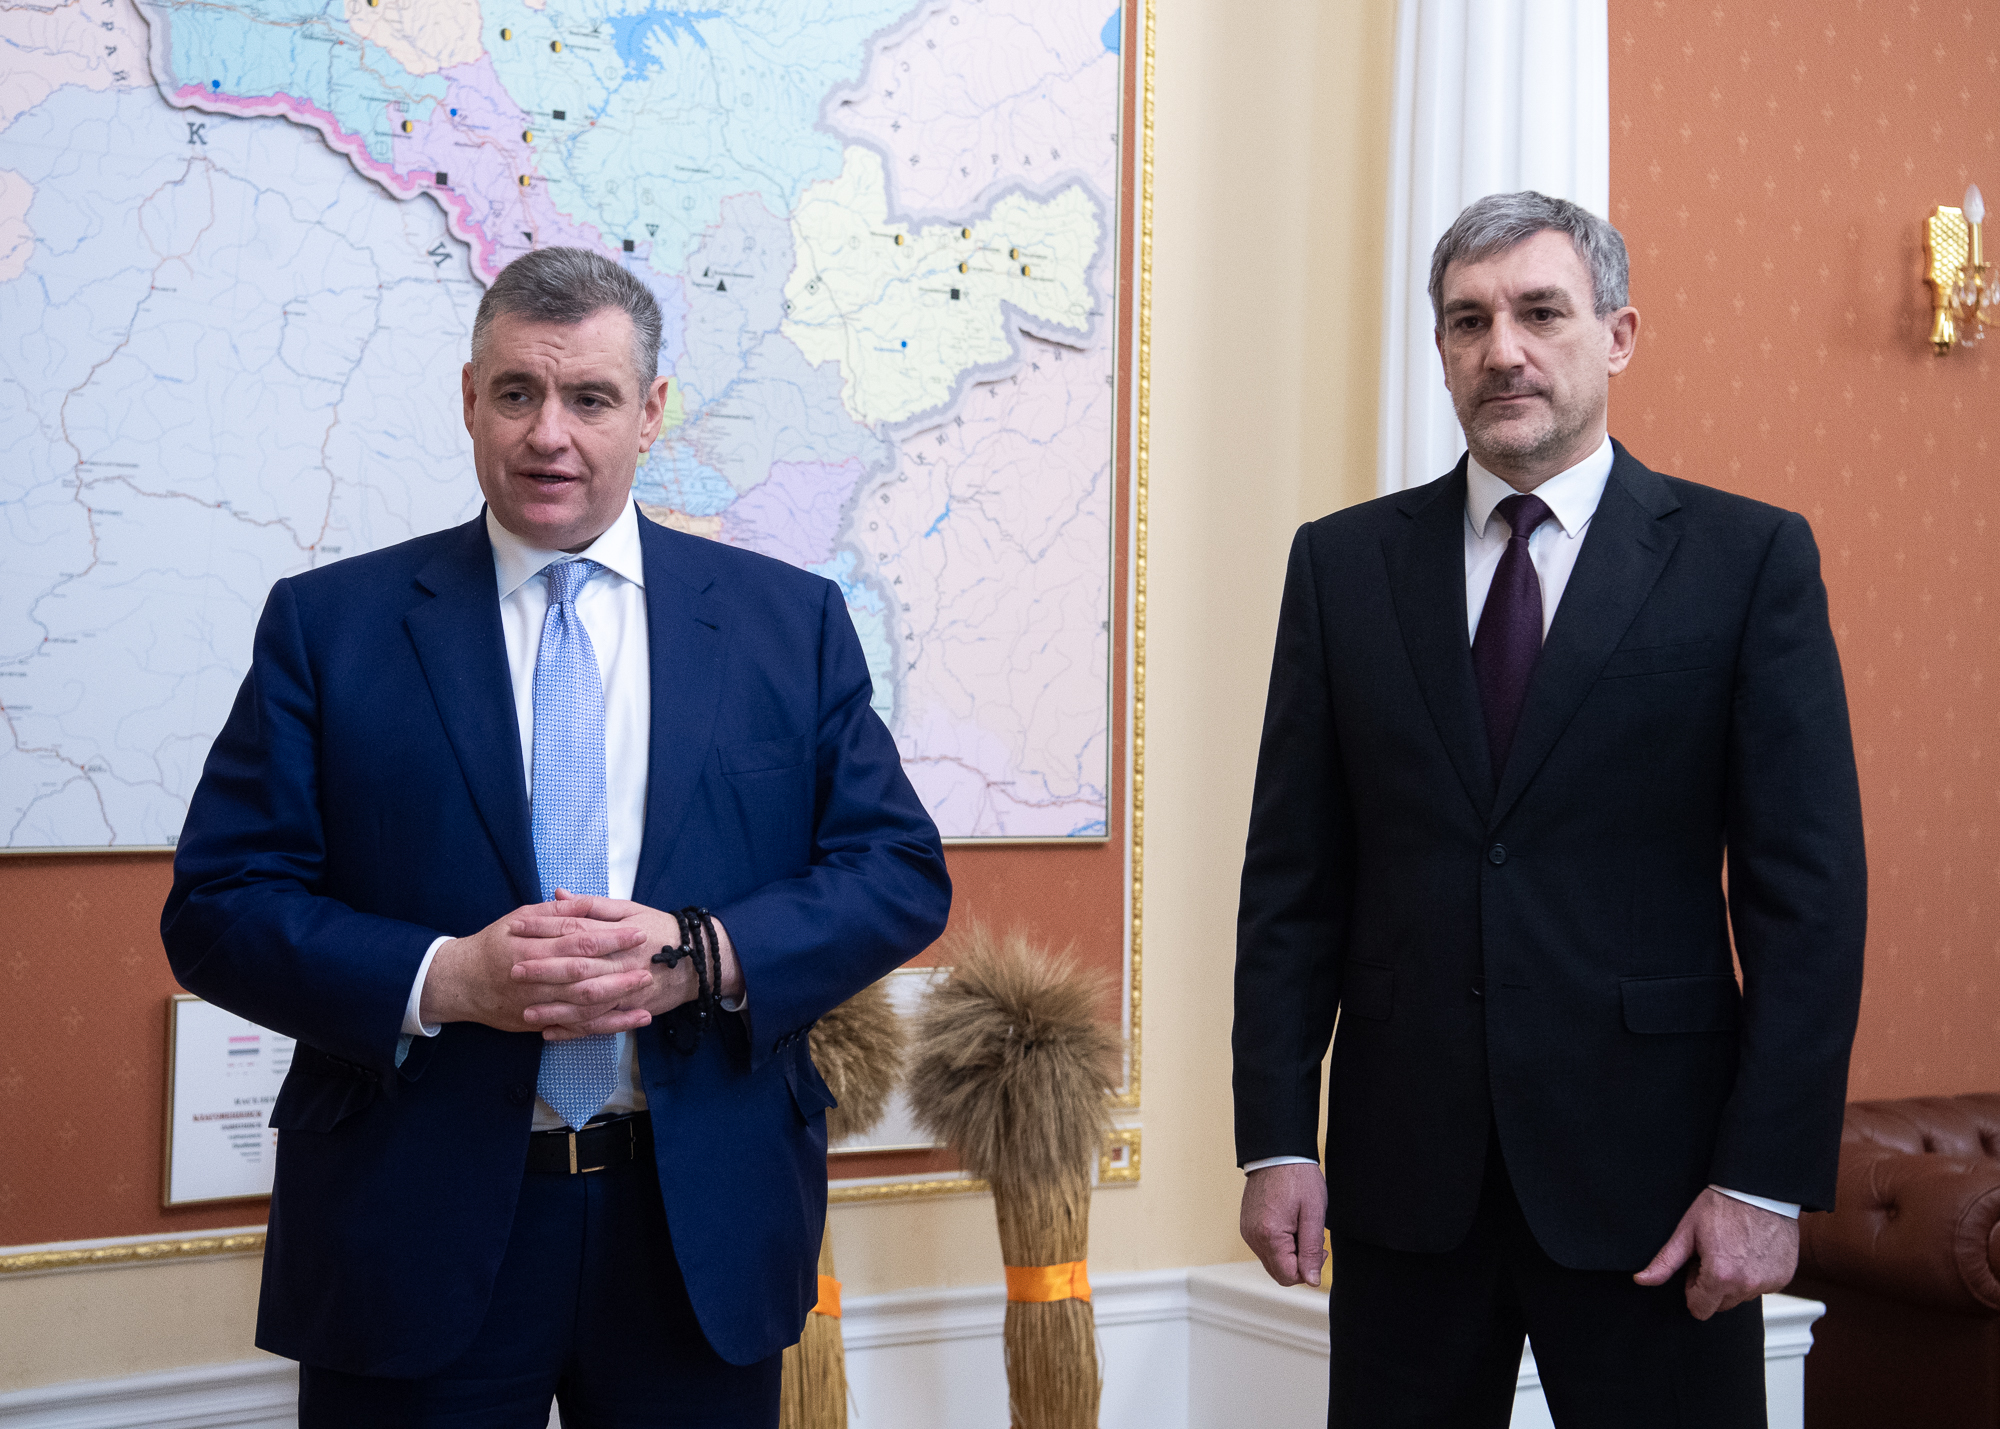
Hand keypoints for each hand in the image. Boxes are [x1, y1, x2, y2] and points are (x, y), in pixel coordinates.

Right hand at [419, 899, 651, 1033]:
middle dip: (619, 971)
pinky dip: (608, 1025)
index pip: (577, 941)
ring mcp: (537, 1005)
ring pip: (583, 1005)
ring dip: (618, 1000)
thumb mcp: (518, 919)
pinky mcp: (540, 1024)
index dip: (609, 938)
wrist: (461, 983)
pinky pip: (578, 1028)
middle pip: (583, 976)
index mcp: (531, 947)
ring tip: (646, 991)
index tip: (636, 933)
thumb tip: (583, 900)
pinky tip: (633, 1020)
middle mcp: (535, 979)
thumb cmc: (493, 945)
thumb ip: (553, 911)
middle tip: (648, 965)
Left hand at [507, 896, 743, 1040]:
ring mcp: (627, 992)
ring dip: (555, 1009)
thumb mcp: (630, 909)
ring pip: (587, 1003)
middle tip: (513, 971)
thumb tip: (557, 896)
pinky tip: (550, 1033)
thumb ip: (592, 905)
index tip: (517, 928)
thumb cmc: (661, 929)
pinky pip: (600, 1025)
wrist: (700, 960)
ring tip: (525, 1011)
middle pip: (579, 968)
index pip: (576, 930)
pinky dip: (574, 1031)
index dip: (545, 929)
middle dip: (544, 971)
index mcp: (620, 935)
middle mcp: (622, 964)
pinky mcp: (631, 1012)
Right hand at [1240, 1162, 1328, 1287]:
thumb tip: (1311, 1281)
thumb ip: (1311, 1251)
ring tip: (1301, 1227)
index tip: (1319, 1249)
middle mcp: (1253, 1237)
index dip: (1308, 1270)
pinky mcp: (1247, 1225)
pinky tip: (1290, 1223)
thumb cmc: (1298, 1178)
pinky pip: (1264, 1247)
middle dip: (1299, 1263)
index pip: (1289, 1277)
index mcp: (1269, 1235)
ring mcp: (1247, 1231)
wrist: (1277, 1152)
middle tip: (1313, 1238)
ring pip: (1272, 1261)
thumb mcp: (1314, 1214)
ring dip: (1290, 1253)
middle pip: (1278, 1272)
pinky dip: (1280, 1243)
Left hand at [1633, 1187, 1798, 1319]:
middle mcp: (1747, 1285)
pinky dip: (1754, 1275)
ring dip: (1734, 1281)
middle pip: (1721, 1305)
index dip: (1693, 1288)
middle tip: (1713, 1254)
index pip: (1699, 1310)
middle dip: (1713, 1286)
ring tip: (1732, 1249)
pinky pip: (1762, 1287)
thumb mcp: (1687, 1231)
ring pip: (1742, 1296)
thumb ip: (1665, 1262)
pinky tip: (1750, 1251)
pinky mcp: (1783, 1277)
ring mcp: (1769, 1283)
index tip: (1696, 1266)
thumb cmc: (1722, 1206)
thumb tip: (1642, 1280)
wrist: (1758, 1190)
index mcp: (1720, 1277)